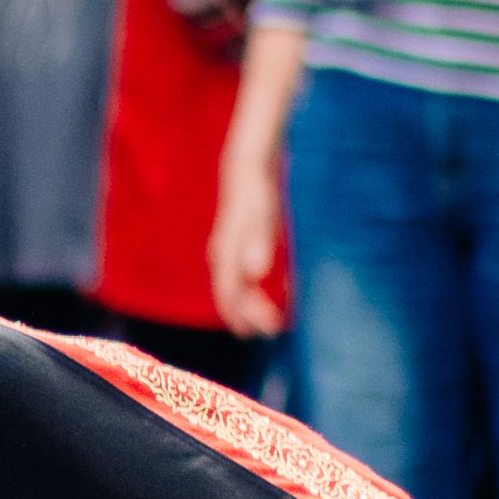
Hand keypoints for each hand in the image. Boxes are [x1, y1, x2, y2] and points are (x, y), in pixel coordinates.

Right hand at [208, 162, 285, 339]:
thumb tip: (255, 273)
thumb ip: (258, 243)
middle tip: (275, 331)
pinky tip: (276, 291)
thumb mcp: (262, 215)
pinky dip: (256, 290)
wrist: (247, 167)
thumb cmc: (257, 191)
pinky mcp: (237, 245)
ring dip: (251, 306)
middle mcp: (222, 257)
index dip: (251, 316)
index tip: (274, 329)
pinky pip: (242, 276)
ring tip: (271, 319)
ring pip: (234, 288)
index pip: (233, 296)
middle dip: (250, 317)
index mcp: (226, 255)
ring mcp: (228, 251)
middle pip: (231, 297)